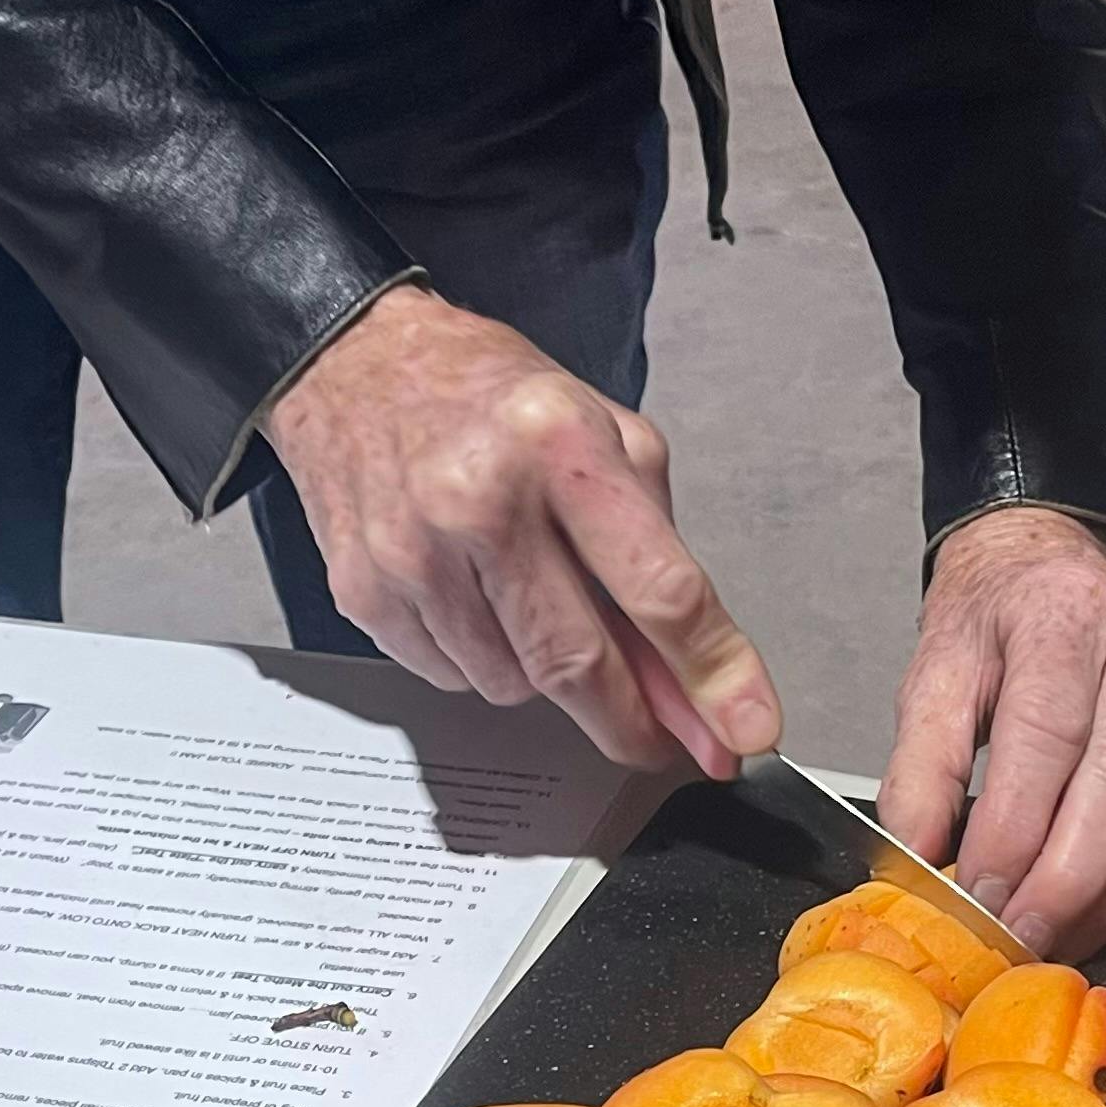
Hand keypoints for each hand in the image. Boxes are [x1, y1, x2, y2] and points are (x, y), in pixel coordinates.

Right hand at [265, 286, 780, 772]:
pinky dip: (483, 660)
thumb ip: (656, 554)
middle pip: (578, 663)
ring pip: (513, 685)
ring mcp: (414, 552)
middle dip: (634, 723)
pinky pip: (452, 678)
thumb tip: (688, 680)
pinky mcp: (366, 593)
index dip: (712, 674)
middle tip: (667, 743)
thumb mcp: (605, 433)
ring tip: (532, 596)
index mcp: (559, 445)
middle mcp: (481, 500)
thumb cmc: (493, 401)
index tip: (747, 729)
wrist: (358, 363)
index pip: (657, 589)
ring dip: (545, 674)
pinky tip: (475, 597)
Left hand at [874, 508, 1105, 957]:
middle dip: (1067, 877)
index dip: (1015, 829)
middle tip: (1021, 936)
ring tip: (1056, 938)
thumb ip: (921, 767)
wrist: (1052, 569)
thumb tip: (920, 860)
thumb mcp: (936, 671)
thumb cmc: (996, 619)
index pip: (1048, 736)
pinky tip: (1097, 912)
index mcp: (1069, 610)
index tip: (981, 896)